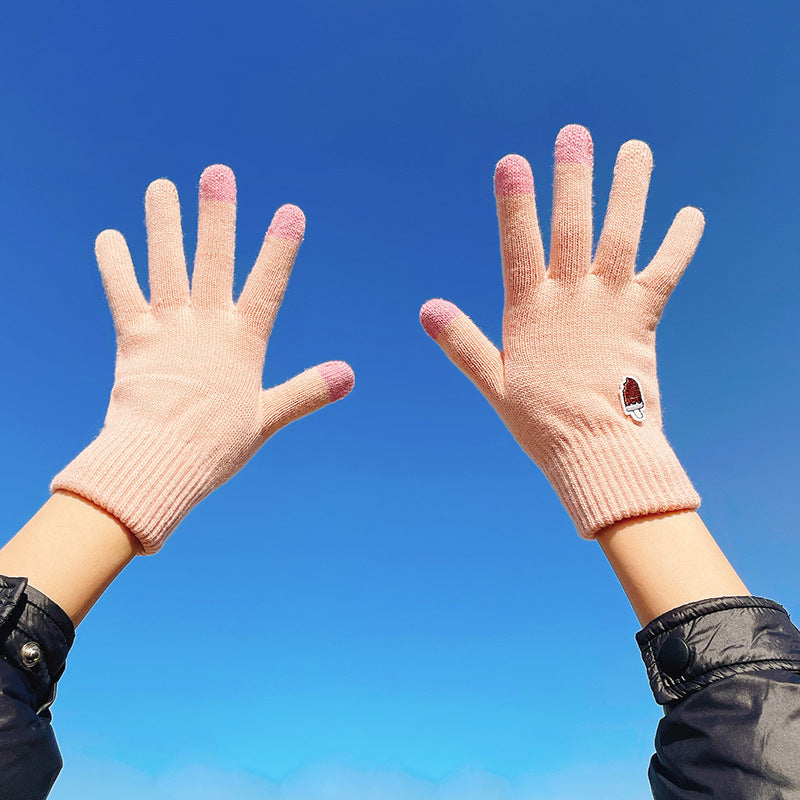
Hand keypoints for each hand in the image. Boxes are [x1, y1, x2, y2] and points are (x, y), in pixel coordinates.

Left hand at [51, 165, 353, 553]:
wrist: (161, 462)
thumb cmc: (217, 445)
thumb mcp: (267, 418)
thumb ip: (306, 391)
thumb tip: (349, 374)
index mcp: (243, 342)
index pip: (267, 285)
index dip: (280, 248)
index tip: (291, 212)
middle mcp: (206, 325)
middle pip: (213, 260)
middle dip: (217, 215)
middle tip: (217, 173)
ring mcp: (168, 328)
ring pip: (167, 265)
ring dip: (164, 224)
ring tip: (161, 186)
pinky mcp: (133, 339)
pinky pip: (122, 293)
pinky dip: (115, 265)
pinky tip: (110, 236)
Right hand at [420, 125, 702, 538]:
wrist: (599, 453)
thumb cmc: (542, 424)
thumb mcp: (494, 385)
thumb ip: (464, 343)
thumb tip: (427, 308)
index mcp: (530, 313)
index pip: (519, 248)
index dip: (515, 204)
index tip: (512, 162)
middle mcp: (571, 299)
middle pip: (573, 228)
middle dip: (573, 178)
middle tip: (574, 134)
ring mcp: (609, 305)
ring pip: (621, 236)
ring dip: (629, 191)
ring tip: (635, 148)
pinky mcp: (642, 319)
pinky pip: (665, 272)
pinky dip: (680, 242)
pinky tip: (691, 213)